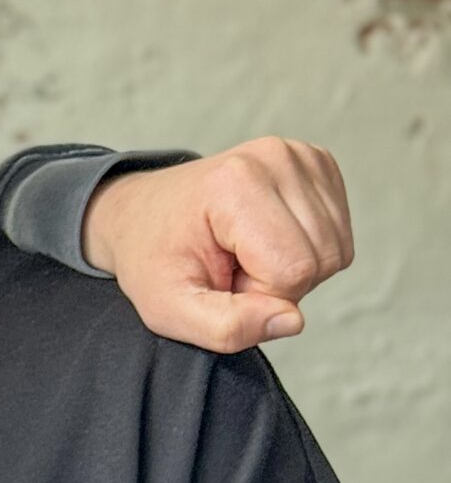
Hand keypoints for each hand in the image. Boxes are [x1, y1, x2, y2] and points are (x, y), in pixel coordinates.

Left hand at [81, 138, 351, 352]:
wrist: (143, 216)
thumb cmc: (154, 261)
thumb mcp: (170, 309)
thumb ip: (227, 327)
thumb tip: (293, 321)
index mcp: (237, 184)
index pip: (293, 270)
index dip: (260, 295)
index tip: (220, 280)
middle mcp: (277, 157)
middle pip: (323, 258)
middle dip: (279, 284)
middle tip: (231, 269)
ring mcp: (301, 155)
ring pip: (336, 249)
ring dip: (293, 268)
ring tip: (244, 254)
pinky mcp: (317, 163)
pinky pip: (338, 232)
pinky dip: (306, 248)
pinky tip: (265, 239)